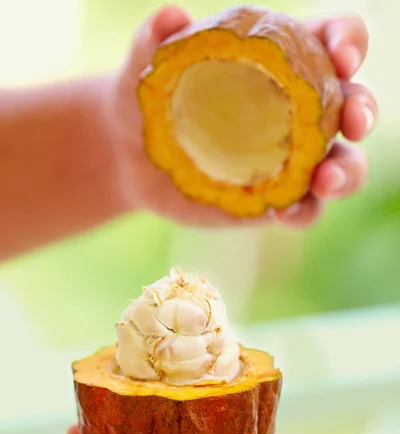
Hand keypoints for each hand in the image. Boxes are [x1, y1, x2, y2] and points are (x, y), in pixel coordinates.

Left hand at [109, 5, 376, 228]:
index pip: (329, 42)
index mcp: (279, 61)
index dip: (347, 43)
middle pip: (350, 104)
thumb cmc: (144, 101)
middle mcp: (294, 109)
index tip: (339, 56)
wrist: (130, 158)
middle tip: (353, 122)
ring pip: (341, 163)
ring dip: (346, 172)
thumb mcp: (144, 69)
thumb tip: (170, 18)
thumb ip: (152, 41)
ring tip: (325, 181)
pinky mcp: (274, 197)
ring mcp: (288, 158)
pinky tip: (284, 213)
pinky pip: (303, 208)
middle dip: (361, 110)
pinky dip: (303, 212)